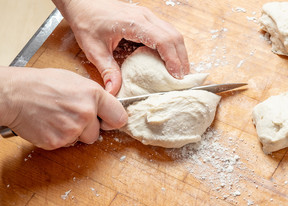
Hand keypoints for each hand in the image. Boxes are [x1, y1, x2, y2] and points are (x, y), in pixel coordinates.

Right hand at [0, 67, 126, 149]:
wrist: (14, 94)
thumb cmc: (42, 84)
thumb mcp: (75, 81)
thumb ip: (94, 96)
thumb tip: (106, 107)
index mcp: (93, 95)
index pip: (120, 118)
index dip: (113, 120)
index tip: (108, 121)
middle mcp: (86, 113)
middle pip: (98, 133)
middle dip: (89, 128)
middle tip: (73, 116)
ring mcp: (72, 130)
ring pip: (82, 140)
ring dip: (75, 133)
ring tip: (59, 118)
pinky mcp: (57, 142)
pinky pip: (66, 144)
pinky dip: (60, 137)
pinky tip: (51, 124)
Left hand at [54, 0, 189, 94]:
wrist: (82, 2)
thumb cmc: (87, 21)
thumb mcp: (94, 49)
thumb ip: (107, 70)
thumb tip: (114, 91)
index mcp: (134, 23)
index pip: (163, 40)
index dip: (173, 59)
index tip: (177, 76)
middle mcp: (145, 17)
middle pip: (174, 36)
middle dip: (182, 58)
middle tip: (182, 79)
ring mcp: (147, 16)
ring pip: (173, 32)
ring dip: (179, 52)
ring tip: (180, 72)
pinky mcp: (146, 19)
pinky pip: (166, 32)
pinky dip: (172, 47)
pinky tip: (170, 60)